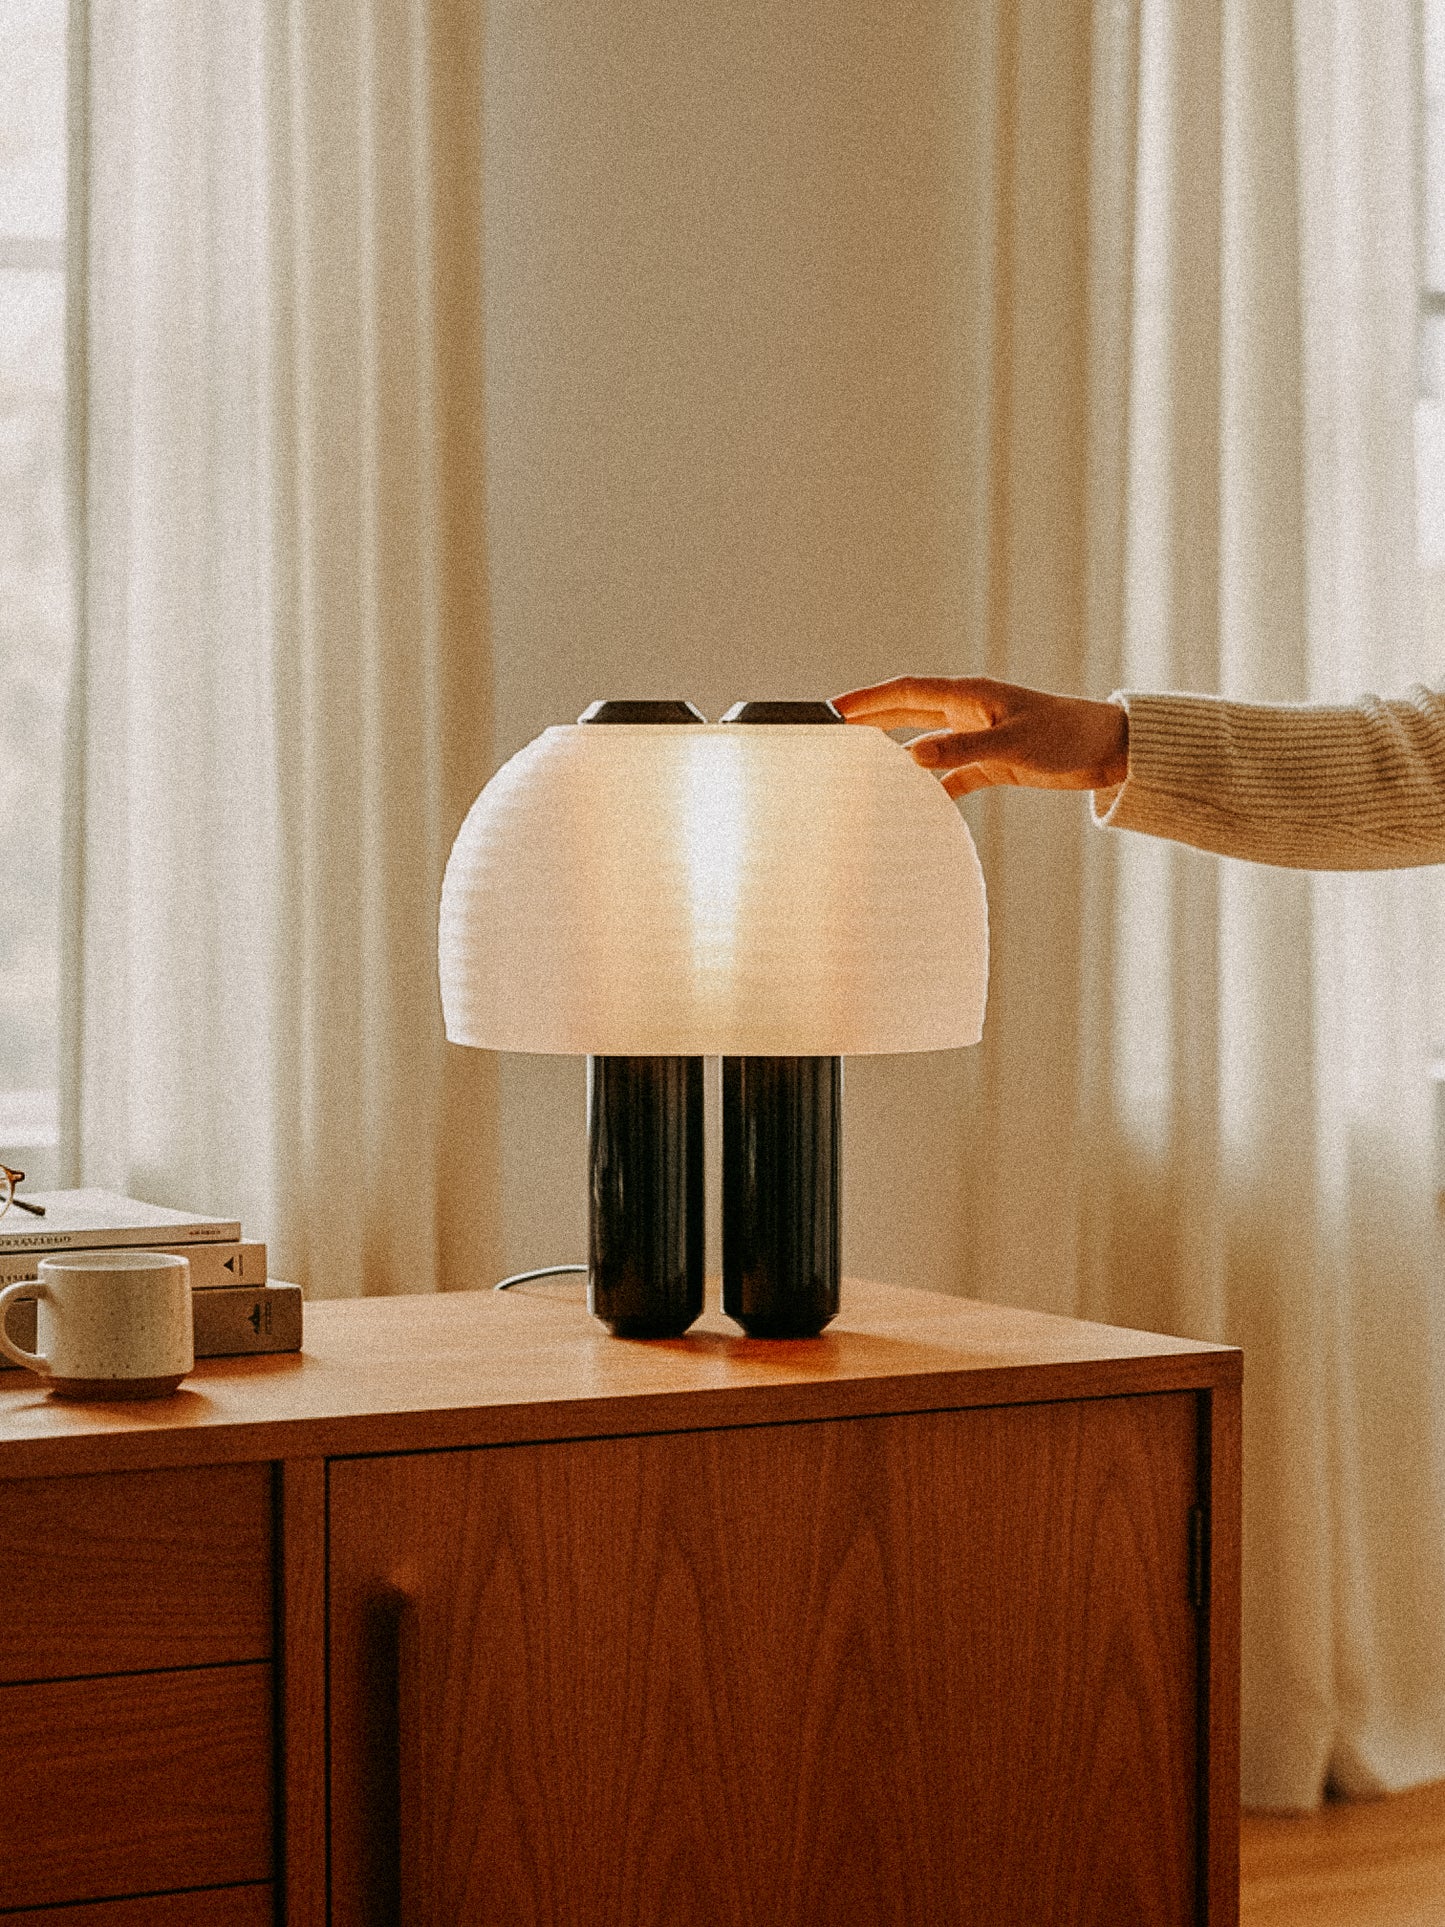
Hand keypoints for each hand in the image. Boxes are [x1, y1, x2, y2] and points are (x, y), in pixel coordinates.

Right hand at [832, 676, 1128, 797]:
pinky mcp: (994, 762)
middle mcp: (969, 712)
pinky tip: (917, 805)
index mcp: (969, 696)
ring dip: (896, 755)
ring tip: (862, 771)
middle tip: (833, 735)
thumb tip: (911, 757)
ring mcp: (979, 737)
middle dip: (870, 722)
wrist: (1109, 751)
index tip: (834, 710)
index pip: (906, 691)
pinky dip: (933, 788)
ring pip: (926, 744)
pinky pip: (951, 774)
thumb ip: (962, 751)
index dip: (868, 699)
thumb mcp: (1013, 744)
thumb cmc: (1066, 736)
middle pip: (908, 713)